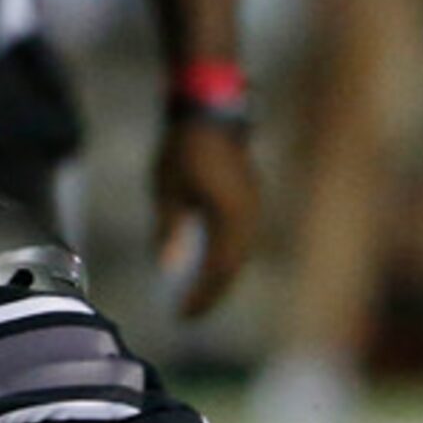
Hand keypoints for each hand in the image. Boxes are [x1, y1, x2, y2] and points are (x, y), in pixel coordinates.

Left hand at [152, 117, 259, 317]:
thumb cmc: (184, 146)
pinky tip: (208, 267)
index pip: (218, 268)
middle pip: (233, 265)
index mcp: (230, 215)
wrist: (211, 106)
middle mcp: (249, 213)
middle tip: (189, 315)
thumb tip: (169, 268)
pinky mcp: (251, 196)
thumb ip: (170, 229)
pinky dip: (226, 258)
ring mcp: (254, 204)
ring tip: (199, 297)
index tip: (182, 316)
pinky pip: (241, 238)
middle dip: (212, 292)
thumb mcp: (168, 190)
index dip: (201, 295)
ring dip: (221, 277)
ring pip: (240, 253)